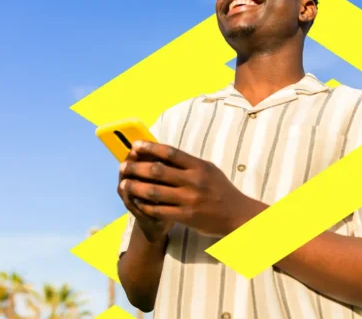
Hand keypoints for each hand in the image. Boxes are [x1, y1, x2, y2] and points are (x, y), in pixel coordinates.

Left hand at [119, 140, 262, 237]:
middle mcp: (193, 181)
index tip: (135, 145)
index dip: (150, 148)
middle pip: (158, 171)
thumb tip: (162, 152)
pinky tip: (135, 202)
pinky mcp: (186, 216)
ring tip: (123, 184)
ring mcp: (189, 199)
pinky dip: (144, 205)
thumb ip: (188, 163)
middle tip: (123, 165)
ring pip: (155, 191)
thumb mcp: (209, 170)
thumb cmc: (221, 190)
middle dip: (136, 167)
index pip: (170, 153)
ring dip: (135, 187)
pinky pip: (159, 210)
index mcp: (199, 166)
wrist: (238, 216)